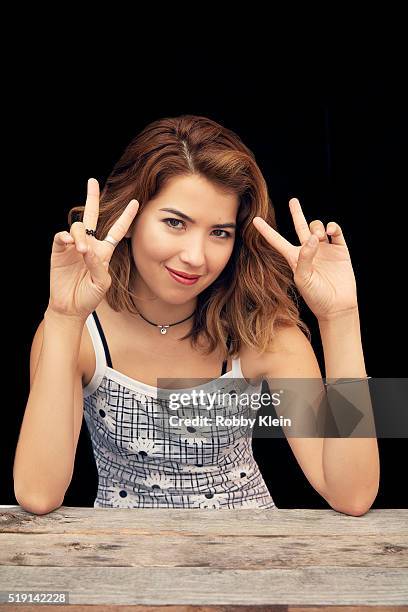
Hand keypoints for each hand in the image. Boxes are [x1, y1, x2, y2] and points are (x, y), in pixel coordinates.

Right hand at [48, 178, 138, 319]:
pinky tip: (70, 243)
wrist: (70, 307)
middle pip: (92, 217)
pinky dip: (66, 237)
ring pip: (78, 228)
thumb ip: (97, 265)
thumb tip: (87, 248)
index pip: (117, 230)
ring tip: (81, 250)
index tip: (136, 202)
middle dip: (92, 198)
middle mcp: (89, 245)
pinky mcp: (59, 251)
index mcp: (104, 251)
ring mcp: (73, 246)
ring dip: (80, 235)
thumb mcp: (101, 283)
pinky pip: (61, 236)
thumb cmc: (89, 296)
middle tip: (92, 182)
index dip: (126, 217)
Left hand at [252, 198, 358, 320]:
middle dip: (297, 213)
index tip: (255, 220)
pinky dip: (332, 227)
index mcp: (294, 258)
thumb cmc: (316, 296)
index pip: (277, 241)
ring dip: (317, 227)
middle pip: (300, 227)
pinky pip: (335, 231)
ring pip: (317, 227)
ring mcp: (324, 249)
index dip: (266, 231)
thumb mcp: (303, 279)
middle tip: (293, 201)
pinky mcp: (340, 249)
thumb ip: (305, 257)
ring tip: (319, 236)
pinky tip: (329, 232)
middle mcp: (308, 251)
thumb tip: (313, 238)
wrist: (337, 306)